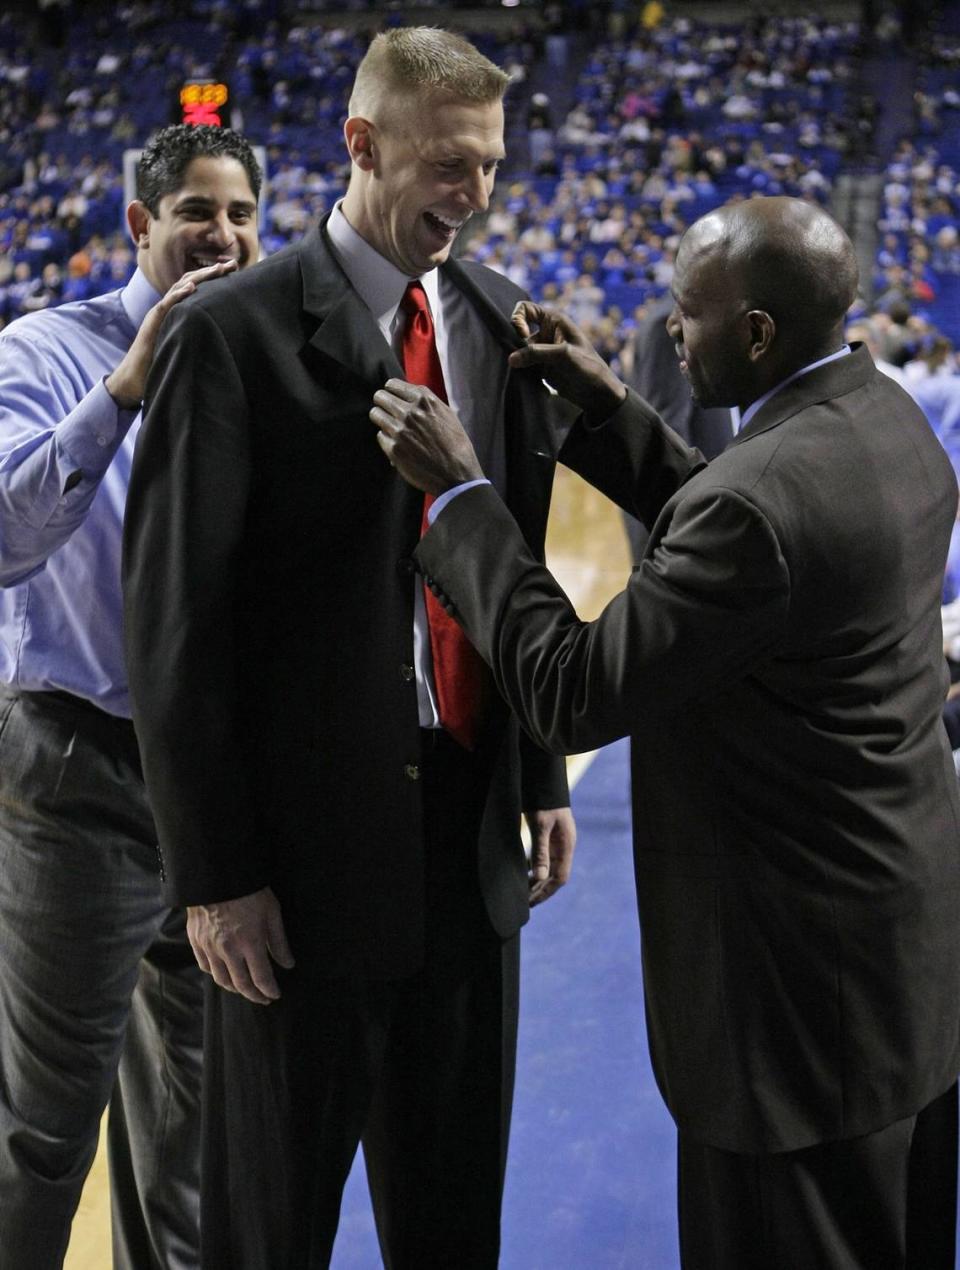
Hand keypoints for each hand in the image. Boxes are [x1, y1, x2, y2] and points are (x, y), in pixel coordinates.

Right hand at [105, 259, 238, 408]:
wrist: (134, 379)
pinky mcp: (152, 324)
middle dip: (211, 271)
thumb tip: (221, 336)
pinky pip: (165, 306)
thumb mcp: (184, 345)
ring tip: (218, 269)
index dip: (213, 279)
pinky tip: (191, 287)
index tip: (234, 272)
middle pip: (190, 282)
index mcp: (175, 311)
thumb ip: (197, 336)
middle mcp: (167, 308)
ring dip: (199, 277)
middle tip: (233, 264)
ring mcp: (158, 314)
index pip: (196, 288)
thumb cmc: (159, 366)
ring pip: (179, 288)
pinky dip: (178, 295)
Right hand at [187, 885, 294, 1004]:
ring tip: (245, 989)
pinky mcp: (196, 941)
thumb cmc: (250, 891)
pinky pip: (205, 967)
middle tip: (263, 998)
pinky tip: (224, 973)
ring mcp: (210, 947)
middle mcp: (228, 950)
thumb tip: (288, 964)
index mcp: (250, 943)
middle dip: (254, 995)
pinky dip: (216, 974)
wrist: (217, 875)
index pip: (261, 978)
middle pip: (241, 985)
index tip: (275, 994)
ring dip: (235, 989)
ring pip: (221, 980)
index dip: (269, 990)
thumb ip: (279, 941)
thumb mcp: (272, 912)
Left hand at [371, 378, 483, 492]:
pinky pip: (380, 436)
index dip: (391, 392)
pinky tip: (399, 445)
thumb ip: (426, 403)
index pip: (392, 385)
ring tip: (391, 429)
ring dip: (382, 420)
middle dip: (382, 404)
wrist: (457, 473)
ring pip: (375, 414)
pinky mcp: (393, 448)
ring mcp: (400, 430)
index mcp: (424, 399)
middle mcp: (410, 411)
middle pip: (380, 397)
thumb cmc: (456, 445)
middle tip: (387, 412)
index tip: (392, 399)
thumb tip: (408, 397)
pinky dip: (387, 440)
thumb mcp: (447, 415)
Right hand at [509, 301, 627, 421]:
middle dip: (515, 344)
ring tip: (527, 373)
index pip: (525, 308)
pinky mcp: (540, 368)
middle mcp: (546, 333)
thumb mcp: (564, 356)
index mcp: (553, 320)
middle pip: (517, 332)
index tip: (523, 336)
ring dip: (518, 362)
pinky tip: (532, 382)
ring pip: (518, 351)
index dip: (518, 319)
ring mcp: (542, 351)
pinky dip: (522, 373)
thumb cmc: (588, 368)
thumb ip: (537, 354)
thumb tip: (510, 359)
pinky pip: (523, 366)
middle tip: (520, 360)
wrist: (597, 394)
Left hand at [525, 806, 576, 906]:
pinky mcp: (550, 837)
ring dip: (538, 880)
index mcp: (566, 846)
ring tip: (523, 892)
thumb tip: (540, 877)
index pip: (560, 878)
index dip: (546, 892)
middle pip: (555, 876)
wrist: (545, 782)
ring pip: (549, 868)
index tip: (531, 902)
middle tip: (525, 903)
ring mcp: (558, 842)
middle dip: (541, 890)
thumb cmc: (544, 802)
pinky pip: (544, 858)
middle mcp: (564, 847)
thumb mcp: (540, 826)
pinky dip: (535, 867)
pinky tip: (524, 872)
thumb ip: (541, 852)